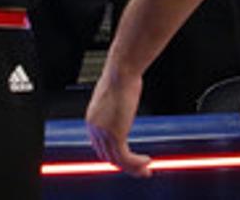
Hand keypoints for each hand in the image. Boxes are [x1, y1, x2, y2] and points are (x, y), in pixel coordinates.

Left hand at [86, 60, 150, 176]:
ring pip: (118, 161)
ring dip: (133, 168)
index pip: (100, 146)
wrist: (121, 71)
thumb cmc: (121, 76)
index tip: (128, 159)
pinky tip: (147, 161)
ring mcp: (103, 134)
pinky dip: (137, 163)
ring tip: (146, 170)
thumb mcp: (114, 95)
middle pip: (108, 157)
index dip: (114, 156)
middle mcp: (94, 129)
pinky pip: (126, 158)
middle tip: (140, 169)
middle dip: (124, 166)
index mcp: (92, 120)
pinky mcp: (115, 135)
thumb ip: (115, 106)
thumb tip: (123, 103)